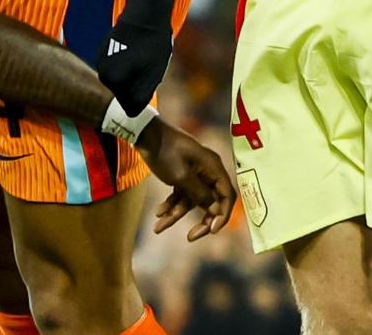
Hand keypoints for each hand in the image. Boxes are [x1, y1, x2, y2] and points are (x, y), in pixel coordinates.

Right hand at [97, 0, 173, 114]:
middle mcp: (102, 74)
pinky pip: (116, 69)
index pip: (130, 107)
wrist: (145, 11)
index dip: (144, 98)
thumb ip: (142, 95)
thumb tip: (132, 111)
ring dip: (131, 76)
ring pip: (119, 82)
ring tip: (143, 58)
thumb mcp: (154, 73)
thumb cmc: (153, 43)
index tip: (150, 85)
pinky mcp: (102, 53)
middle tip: (149, 68)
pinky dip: (126, 64)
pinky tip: (135, 50)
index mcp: (115, 81)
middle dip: (136, 87)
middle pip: (123, 94)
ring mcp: (101, 63)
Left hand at [139, 120, 235, 241]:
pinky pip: (180, 194)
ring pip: (191, 201)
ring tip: (158, 228)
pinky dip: (170, 204)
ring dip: (176, 214)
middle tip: (191, 237)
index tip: (211, 230)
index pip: (227, 196)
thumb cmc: (165, 152)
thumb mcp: (181, 176)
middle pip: (210, 202)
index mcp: (213, 167)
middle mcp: (207, 171)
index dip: (222, 215)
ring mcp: (194, 173)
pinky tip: (158, 214)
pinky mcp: (181, 175)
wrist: (144, 134)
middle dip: (200, 220)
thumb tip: (215, 210)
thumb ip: (200, 195)